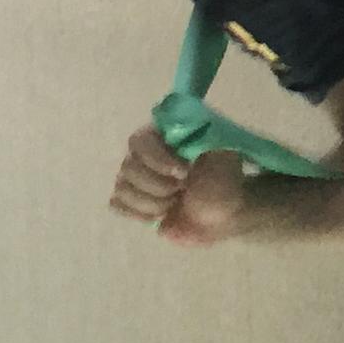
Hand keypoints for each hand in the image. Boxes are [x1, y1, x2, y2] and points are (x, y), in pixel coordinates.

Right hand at [107, 123, 246, 246]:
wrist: (225, 214)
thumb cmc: (224, 180)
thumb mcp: (223, 153)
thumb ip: (204, 136)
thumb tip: (185, 128)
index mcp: (163, 136)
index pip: (140, 141)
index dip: (158, 159)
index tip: (185, 173)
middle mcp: (143, 154)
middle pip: (128, 168)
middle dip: (159, 185)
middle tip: (182, 189)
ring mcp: (136, 179)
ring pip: (122, 189)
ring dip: (153, 202)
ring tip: (175, 201)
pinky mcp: (133, 203)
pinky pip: (118, 205)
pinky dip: (140, 213)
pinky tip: (161, 214)